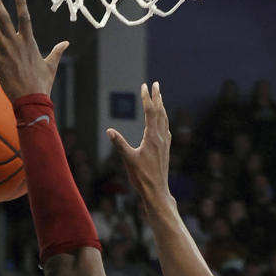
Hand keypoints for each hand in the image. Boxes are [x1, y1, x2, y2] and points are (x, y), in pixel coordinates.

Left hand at [0, 0, 68, 100]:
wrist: (32, 98)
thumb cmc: (42, 83)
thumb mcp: (51, 65)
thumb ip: (57, 51)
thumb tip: (66, 43)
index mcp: (29, 42)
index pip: (25, 17)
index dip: (21, 3)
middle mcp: (16, 43)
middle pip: (5, 18)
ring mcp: (6, 51)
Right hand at [107, 82, 171, 204]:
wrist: (157, 191)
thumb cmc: (142, 177)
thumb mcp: (128, 160)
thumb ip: (119, 144)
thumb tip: (109, 131)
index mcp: (152, 137)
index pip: (150, 112)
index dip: (147, 98)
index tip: (144, 86)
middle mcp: (161, 138)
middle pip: (160, 112)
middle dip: (157, 97)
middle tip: (156, 84)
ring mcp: (165, 144)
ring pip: (165, 120)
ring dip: (162, 107)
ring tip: (160, 98)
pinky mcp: (166, 150)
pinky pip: (166, 130)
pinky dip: (164, 121)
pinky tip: (163, 124)